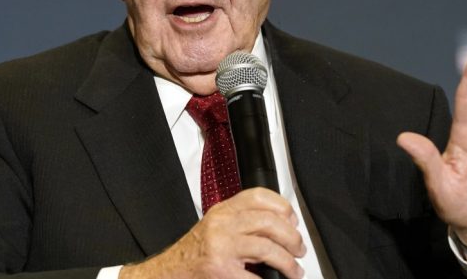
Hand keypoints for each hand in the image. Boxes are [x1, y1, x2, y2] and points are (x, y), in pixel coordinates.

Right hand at [120, 188, 305, 278]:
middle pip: (268, 221)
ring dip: (287, 261)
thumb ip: (241, 222)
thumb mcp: (215, 227)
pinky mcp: (220, 269)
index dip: (282, 206)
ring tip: (293, 270)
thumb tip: (279, 226)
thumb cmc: (192, 254)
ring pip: (267, 247)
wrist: (168, 273)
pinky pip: (255, 275)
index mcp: (222, 211)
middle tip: (299, 249)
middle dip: (291, 237)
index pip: (258, 196)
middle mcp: (221, 224)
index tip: (293, 221)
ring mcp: (221, 247)